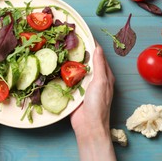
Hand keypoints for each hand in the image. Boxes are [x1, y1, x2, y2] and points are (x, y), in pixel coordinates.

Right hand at [70, 43, 116, 160]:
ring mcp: (83, 85)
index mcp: (105, 75)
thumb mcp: (101, 82)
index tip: (81, 34)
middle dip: (78, 51)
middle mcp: (94, 79)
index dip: (91, 44)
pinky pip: (68, 79)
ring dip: (69, 61)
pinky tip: (56, 65)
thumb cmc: (98, 104)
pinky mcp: (73, 92)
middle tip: (67, 39)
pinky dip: (63, 72)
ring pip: (76, 69)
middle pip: (86, 61)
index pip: (98, 55)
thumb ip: (99, 64)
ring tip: (60, 49)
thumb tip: (98, 47)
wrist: (88, 126)